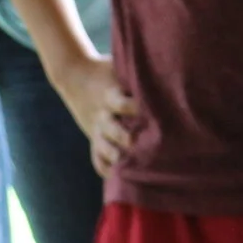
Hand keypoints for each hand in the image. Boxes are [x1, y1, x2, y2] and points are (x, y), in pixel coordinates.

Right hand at [52, 52, 139, 175]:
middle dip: (121, 136)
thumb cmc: (108, 69)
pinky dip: (104, 168)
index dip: (132, 107)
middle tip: (134, 143)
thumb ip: (136, 71)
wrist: (76, 75)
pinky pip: (96, 157)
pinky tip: (117, 178)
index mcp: (110, 95)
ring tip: (124, 164)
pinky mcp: (94, 138)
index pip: (120, 102)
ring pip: (102, 145)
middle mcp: (102, 114)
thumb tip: (166, 64)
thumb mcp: (119, 66)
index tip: (147, 112)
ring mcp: (97, 128)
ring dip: (112, 155)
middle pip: (110, 128)